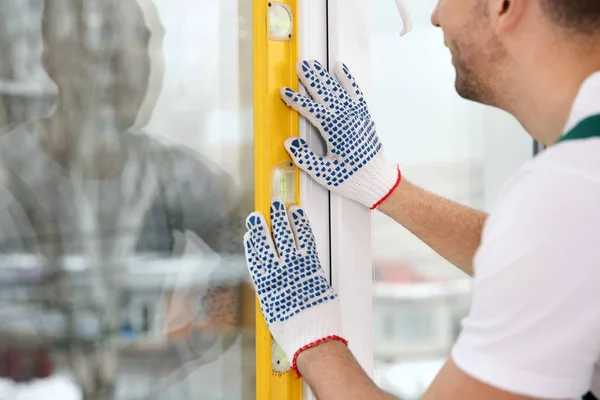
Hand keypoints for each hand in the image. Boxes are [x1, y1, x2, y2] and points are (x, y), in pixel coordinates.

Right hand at [243, 200, 346, 375]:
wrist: (311, 336)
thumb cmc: (292, 328)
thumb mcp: (272, 310)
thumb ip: (270, 291)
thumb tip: (269, 280)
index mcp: (264, 284)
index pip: (255, 257)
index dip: (252, 243)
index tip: (250, 232)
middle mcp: (277, 272)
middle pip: (268, 243)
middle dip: (263, 226)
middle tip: (260, 212)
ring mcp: (295, 267)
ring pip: (286, 236)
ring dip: (282, 219)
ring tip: (278, 206)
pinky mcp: (312, 265)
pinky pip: (305, 240)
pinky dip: (301, 225)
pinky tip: (297, 215)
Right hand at [280, 60, 400, 209]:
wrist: (376, 180)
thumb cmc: (351, 178)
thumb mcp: (324, 173)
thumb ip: (305, 158)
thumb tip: (290, 142)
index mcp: (334, 130)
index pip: (310, 110)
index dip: (296, 100)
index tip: (284, 92)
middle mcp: (346, 118)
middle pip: (325, 93)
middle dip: (311, 79)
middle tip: (300, 65)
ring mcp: (357, 114)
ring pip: (338, 89)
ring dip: (325, 76)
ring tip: (313, 64)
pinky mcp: (363, 115)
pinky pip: (355, 92)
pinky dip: (347, 79)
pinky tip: (340, 69)